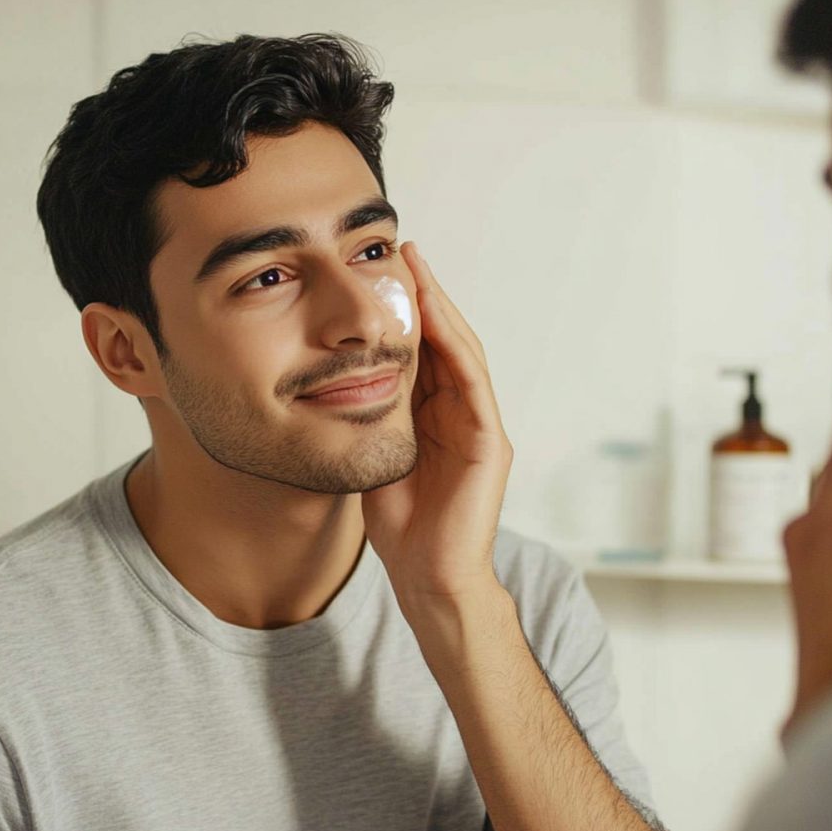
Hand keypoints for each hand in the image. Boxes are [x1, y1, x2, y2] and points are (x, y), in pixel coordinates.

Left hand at [363, 241, 513, 609]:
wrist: (428, 579)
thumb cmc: (400, 526)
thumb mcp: (374, 453)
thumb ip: (371, 413)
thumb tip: (340, 371)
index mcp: (435, 417)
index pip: (422, 351)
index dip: (405, 311)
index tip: (381, 271)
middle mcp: (462, 414)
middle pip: (444, 341)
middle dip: (425, 295)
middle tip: (402, 251)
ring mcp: (481, 427)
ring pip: (463, 352)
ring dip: (441, 309)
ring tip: (419, 270)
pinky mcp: (491, 444)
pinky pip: (474, 383)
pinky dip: (456, 347)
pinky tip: (438, 318)